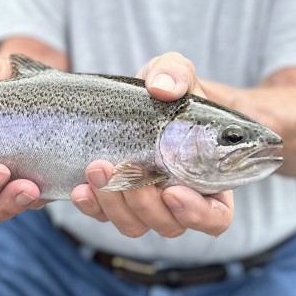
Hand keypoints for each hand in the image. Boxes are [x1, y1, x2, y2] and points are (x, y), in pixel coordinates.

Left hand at [70, 51, 233, 238]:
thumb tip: (162, 88)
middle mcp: (180, 199)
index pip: (215, 217)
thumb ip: (177, 73)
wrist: (134, 97)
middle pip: (169, 225)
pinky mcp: (115, 201)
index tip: (172, 191)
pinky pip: (105, 217)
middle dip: (143, 203)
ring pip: (135, 225)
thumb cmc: (167, 88)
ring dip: (114, 204)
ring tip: (97, 168)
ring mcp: (146, 204)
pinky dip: (92, 207)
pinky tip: (80, 188)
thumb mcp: (174, 70)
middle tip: (122, 167)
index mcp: (208, 177)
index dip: (197, 213)